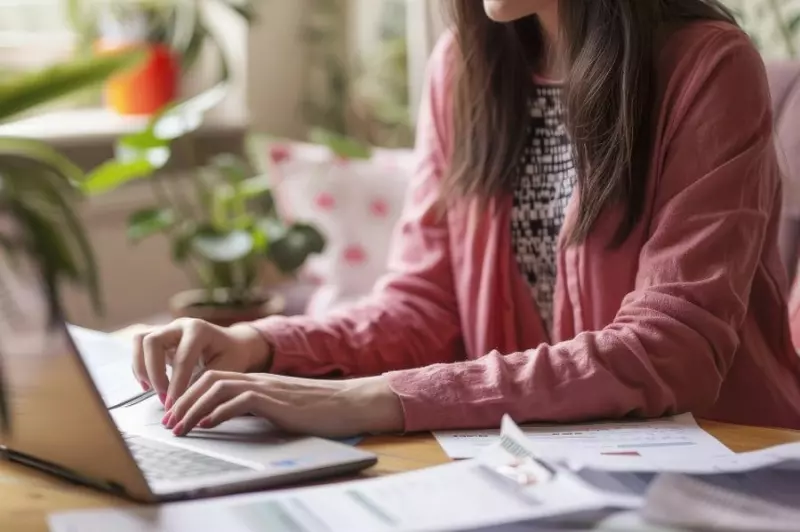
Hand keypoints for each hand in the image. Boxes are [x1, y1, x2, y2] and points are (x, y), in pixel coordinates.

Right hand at [132, 318, 270, 408]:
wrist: (233, 344)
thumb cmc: (232, 356)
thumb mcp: (226, 369)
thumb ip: (204, 382)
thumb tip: (184, 401)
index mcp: (199, 329)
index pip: (181, 357)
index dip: (175, 383)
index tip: (173, 404)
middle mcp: (180, 325)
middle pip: (152, 342)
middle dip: (154, 373)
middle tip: (163, 398)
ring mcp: (167, 329)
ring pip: (141, 341)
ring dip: (142, 368)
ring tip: (152, 391)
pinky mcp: (160, 338)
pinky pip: (139, 348)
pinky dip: (139, 368)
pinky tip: (148, 386)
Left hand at [162, 372, 404, 438]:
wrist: (348, 403)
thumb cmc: (317, 409)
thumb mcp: (279, 407)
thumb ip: (254, 407)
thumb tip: (226, 418)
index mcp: (257, 380)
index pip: (212, 378)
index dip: (189, 394)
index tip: (175, 415)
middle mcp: (258, 379)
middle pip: (208, 379)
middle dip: (183, 401)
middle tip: (169, 423)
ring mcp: (267, 387)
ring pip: (218, 387)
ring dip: (194, 408)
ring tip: (182, 427)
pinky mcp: (276, 399)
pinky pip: (241, 400)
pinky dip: (220, 412)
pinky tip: (210, 424)